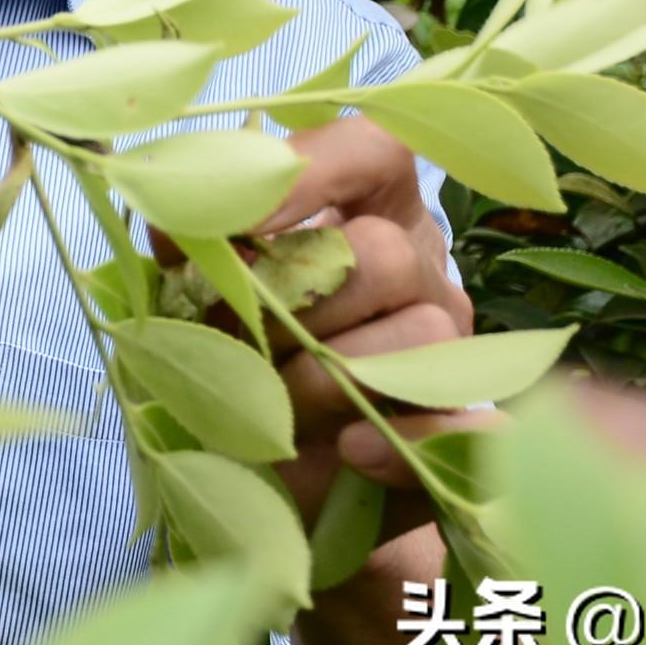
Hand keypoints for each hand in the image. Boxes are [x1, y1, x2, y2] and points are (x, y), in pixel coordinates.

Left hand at [152, 117, 493, 540]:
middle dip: (294, 304)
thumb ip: (194, 260)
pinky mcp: (469, 436)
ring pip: (421, 337)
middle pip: (382, 251)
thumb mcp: (203, 307)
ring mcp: (457, 353)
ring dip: (327, 379)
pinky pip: (474, 428)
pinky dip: (404, 440)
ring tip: (273, 408)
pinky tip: (349, 450)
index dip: (308, 168)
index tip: (234, 223)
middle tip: (239, 343)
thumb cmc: (238, 374)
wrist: (274, 495)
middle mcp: (420, 271)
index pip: (369, 149)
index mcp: (364, 213)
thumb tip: (171, 224)